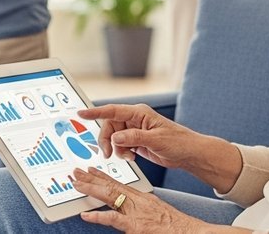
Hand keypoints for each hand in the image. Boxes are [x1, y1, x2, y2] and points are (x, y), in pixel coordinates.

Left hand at [73, 167, 204, 232]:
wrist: (190, 232)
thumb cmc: (176, 226)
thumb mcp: (158, 212)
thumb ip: (143, 210)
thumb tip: (131, 213)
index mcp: (143, 198)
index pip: (119, 183)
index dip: (103, 176)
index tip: (90, 170)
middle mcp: (138, 201)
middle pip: (111, 186)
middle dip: (92, 178)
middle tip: (76, 172)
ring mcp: (136, 212)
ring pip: (110, 196)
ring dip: (91, 189)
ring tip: (76, 184)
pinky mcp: (135, 225)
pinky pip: (113, 219)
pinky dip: (98, 216)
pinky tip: (86, 215)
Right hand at [78, 104, 201, 169]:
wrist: (188, 154)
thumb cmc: (178, 142)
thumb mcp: (156, 140)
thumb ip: (134, 138)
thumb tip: (115, 138)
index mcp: (138, 113)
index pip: (112, 111)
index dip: (95, 112)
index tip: (81, 113)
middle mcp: (134, 120)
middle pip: (109, 127)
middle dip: (106, 140)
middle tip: (108, 154)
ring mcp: (134, 130)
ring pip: (113, 138)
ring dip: (116, 149)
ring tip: (128, 156)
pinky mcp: (135, 141)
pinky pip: (120, 145)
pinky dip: (122, 153)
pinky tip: (132, 157)